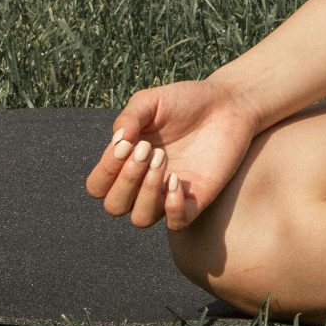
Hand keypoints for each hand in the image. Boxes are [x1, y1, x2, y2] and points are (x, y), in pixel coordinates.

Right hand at [83, 79, 259, 230]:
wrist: (227, 103)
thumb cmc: (186, 101)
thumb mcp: (152, 101)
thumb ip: (129, 118)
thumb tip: (117, 143)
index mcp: (127, 162)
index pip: (98, 185)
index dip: (106, 170)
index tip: (127, 143)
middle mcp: (143, 183)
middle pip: (114, 206)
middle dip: (126, 179)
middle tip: (149, 149)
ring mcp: (168, 193)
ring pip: (140, 218)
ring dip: (145, 192)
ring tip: (162, 160)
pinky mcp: (197, 199)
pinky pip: (177, 223)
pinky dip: (172, 208)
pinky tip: (176, 180)